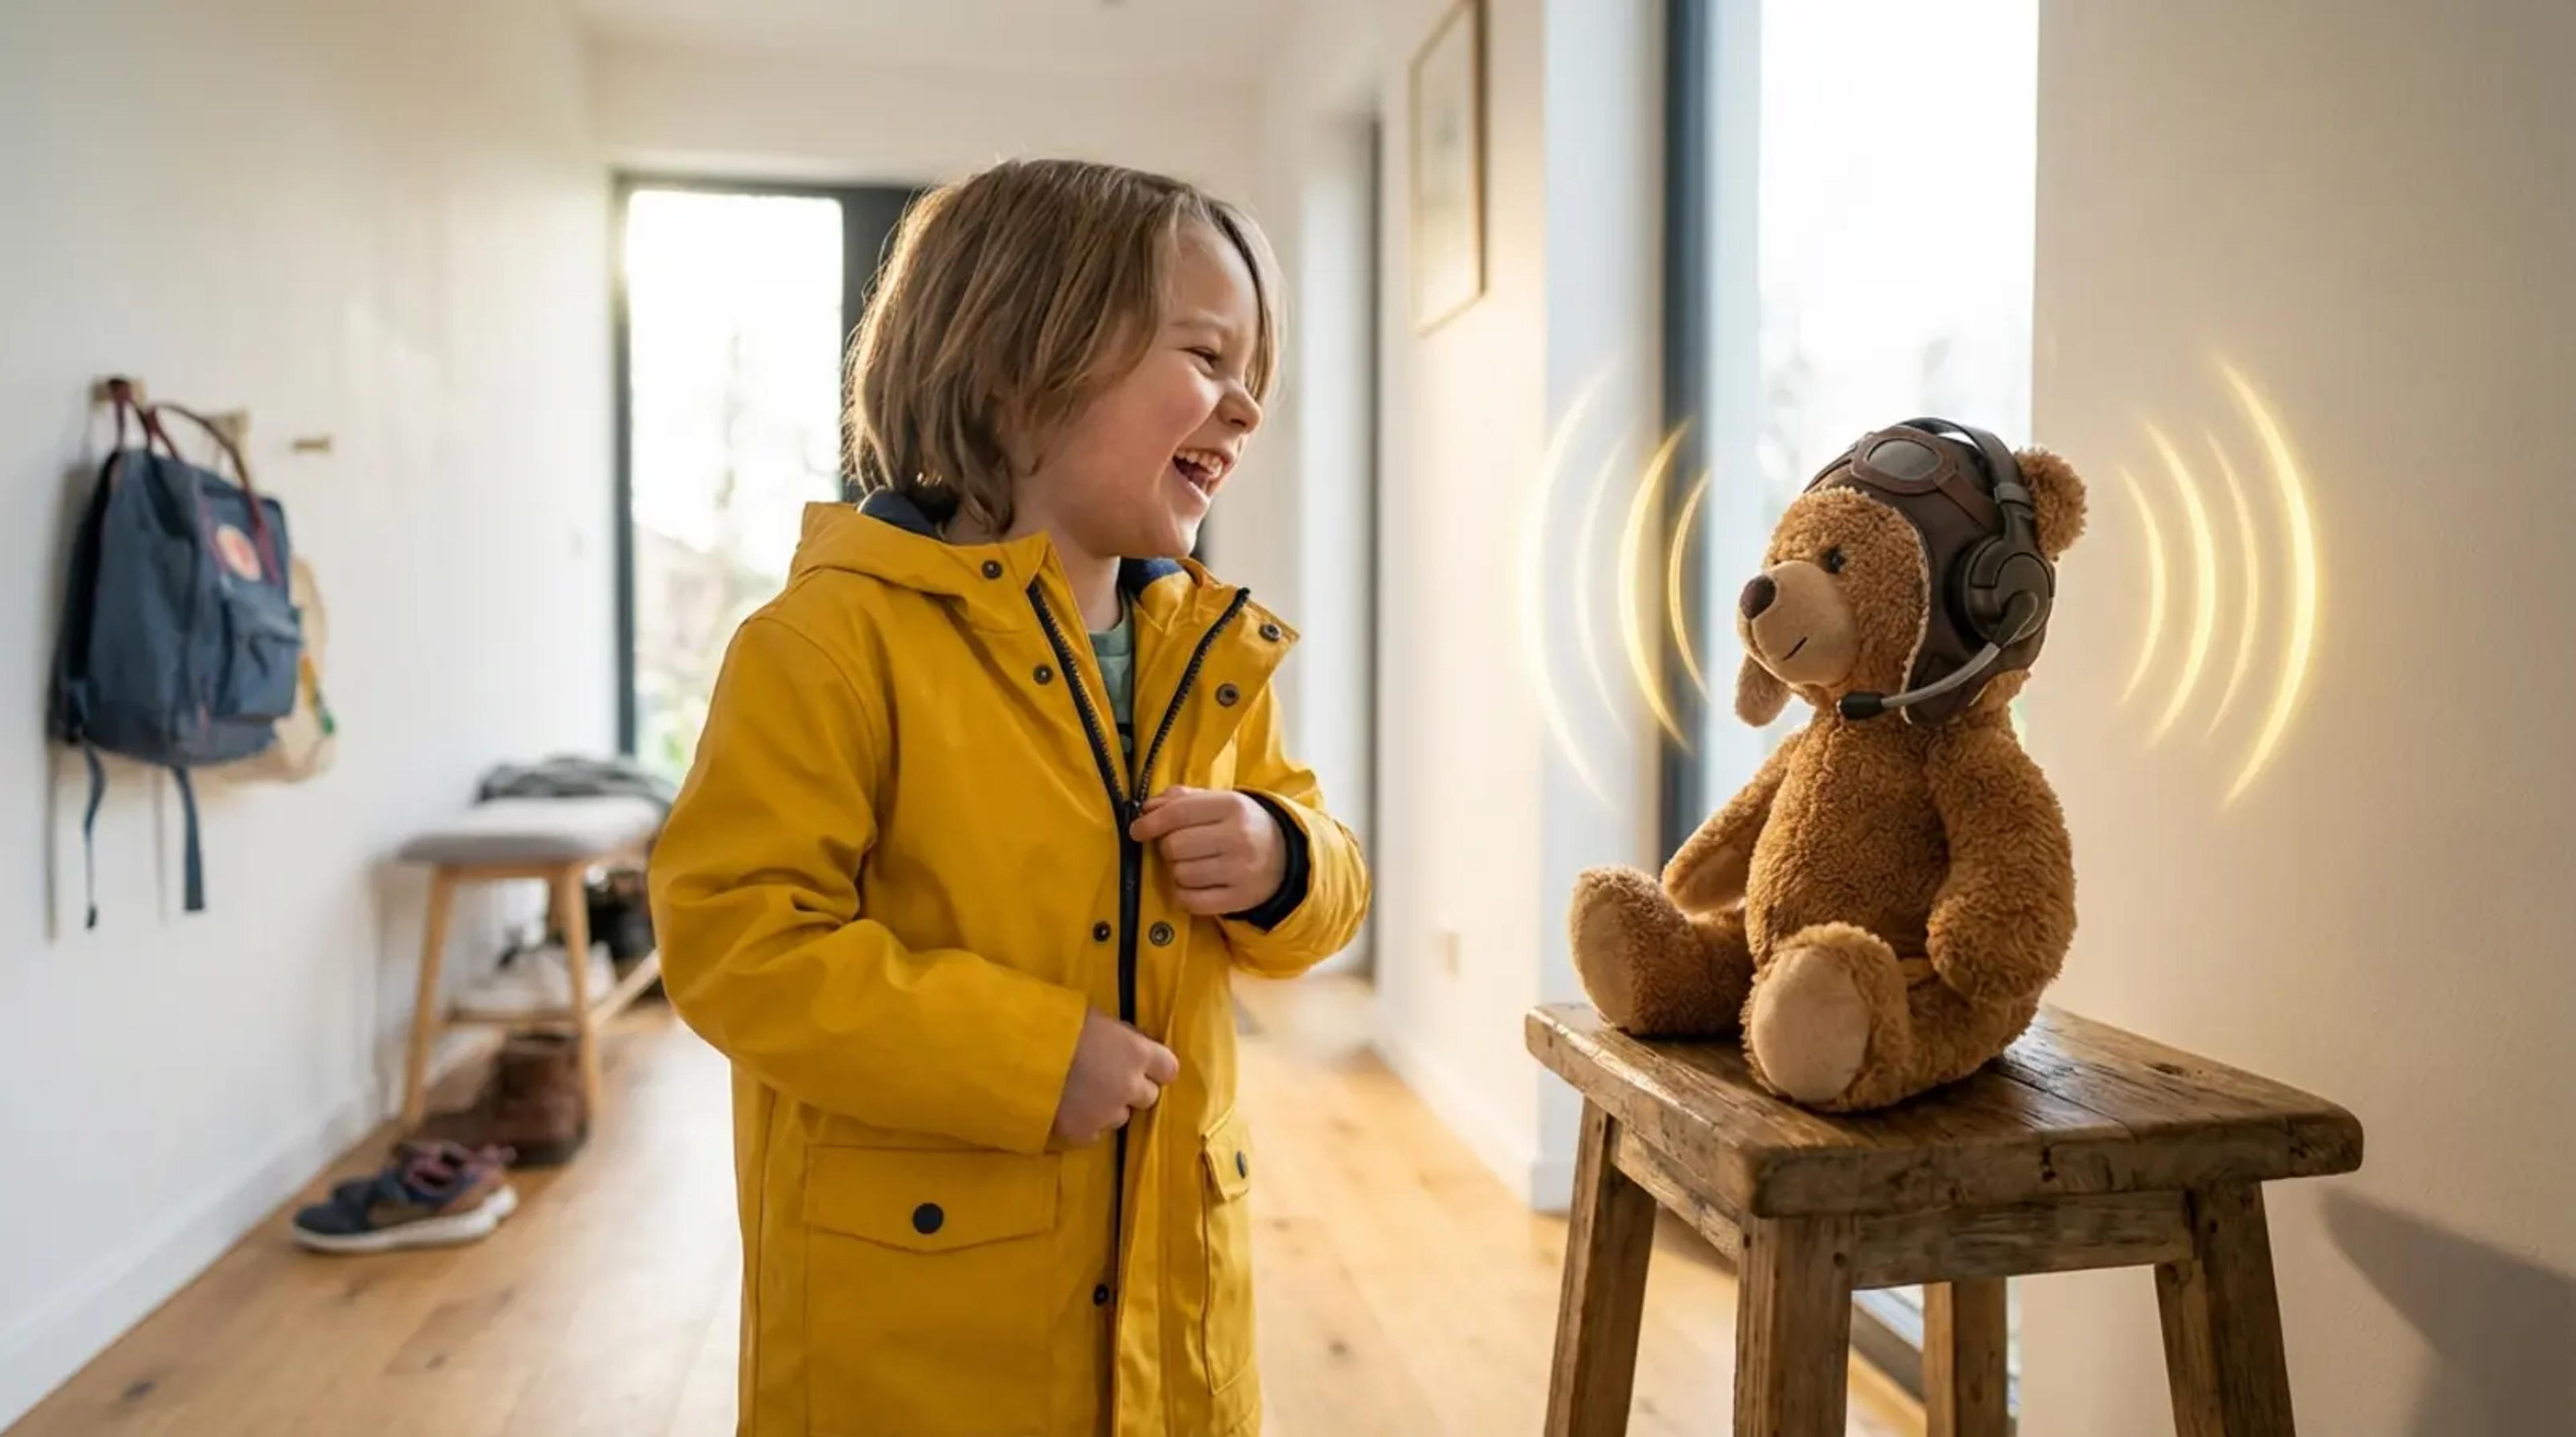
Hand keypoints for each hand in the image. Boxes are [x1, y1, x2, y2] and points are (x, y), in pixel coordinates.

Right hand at [1052, 1009, 1179, 1146]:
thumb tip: (1127, 1046)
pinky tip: (1069, 1110)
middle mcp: (1130, 1086)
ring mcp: (1108, 1113)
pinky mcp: (1084, 1132)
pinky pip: (1094, 1133)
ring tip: (1083, 1095)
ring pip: (1121, 1117)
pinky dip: (1086, 1125)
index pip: (1169, 1069)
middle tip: (1108, 1080)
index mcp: (1138, 1053)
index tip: (1143, 1065)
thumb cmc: (1059, 1024)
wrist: (1022, 1052)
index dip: (1155, 1068)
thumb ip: (1119, 1038)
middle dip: (1132, 1090)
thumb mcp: (1098, 1020)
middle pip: (1148, 1096)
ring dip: (1109, 1108)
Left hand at [1129, 787, 1286, 915]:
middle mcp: (1238, 837)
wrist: (1288, 857)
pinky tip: (1193, 886)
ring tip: (1193, 865)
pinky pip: (1190, 901)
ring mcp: (1240, 871)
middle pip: (1174, 846)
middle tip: (1179, 847)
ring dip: (1177, 871)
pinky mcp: (1239, 899)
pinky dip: (1183, 895)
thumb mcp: (1221, 802)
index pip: (1178, 813)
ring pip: (1180, 874)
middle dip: (1167, 847)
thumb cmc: (1244, 825)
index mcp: (1232, 806)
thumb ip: (1182, 799)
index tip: (1138, 830)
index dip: (1150, 822)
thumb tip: (1147, 808)